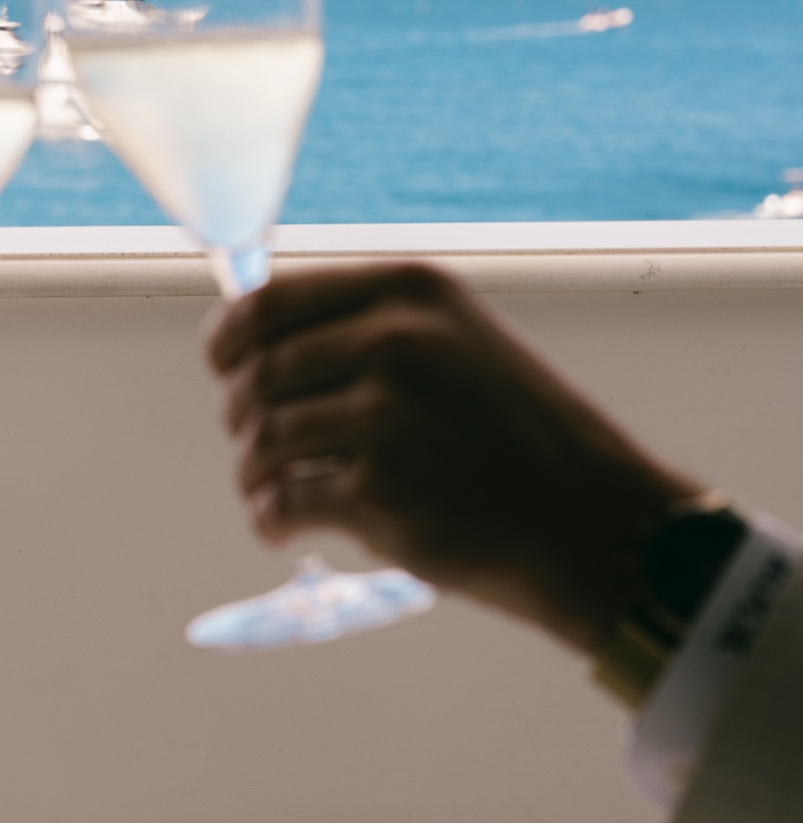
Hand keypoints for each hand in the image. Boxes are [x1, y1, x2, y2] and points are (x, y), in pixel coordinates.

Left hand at [209, 261, 697, 652]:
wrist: (597, 525)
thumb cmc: (525, 440)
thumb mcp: (463, 343)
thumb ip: (373, 330)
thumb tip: (259, 338)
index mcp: (413, 291)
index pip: (269, 300)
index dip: (229, 340)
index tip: (224, 367)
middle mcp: (397, 342)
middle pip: (258, 373)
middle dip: (244, 416)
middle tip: (261, 446)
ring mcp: (387, 417)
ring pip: (262, 441)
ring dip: (255, 475)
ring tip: (277, 494)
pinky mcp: (381, 493)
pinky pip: (280, 503)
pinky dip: (271, 522)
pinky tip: (286, 530)